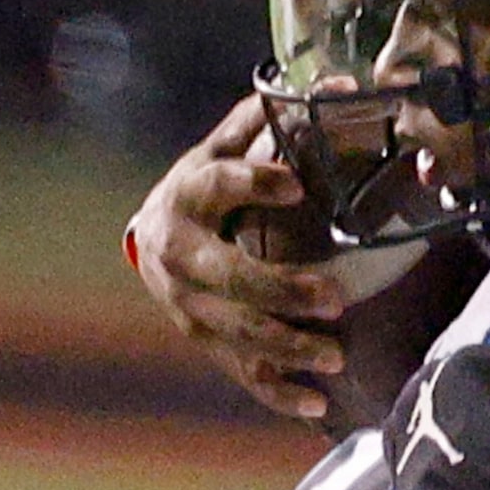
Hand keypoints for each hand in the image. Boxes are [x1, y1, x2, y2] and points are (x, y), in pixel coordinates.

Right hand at [125, 96, 358, 421]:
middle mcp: (180, 255)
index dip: (254, 181)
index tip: (295, 182)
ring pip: (237, 333)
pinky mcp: (205, 342)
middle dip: (282, 289)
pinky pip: (241, 373)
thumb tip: (337, 85)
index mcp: (188, 195)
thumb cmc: (207, 185)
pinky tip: (317, 405)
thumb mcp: (225, 147)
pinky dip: (277, 393)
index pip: (219, 184)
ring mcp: (189, 307)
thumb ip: (270, 122)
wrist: (152, 239)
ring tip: (337, 356)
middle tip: (335, 298)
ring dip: (288, 347)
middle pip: (230, 275)